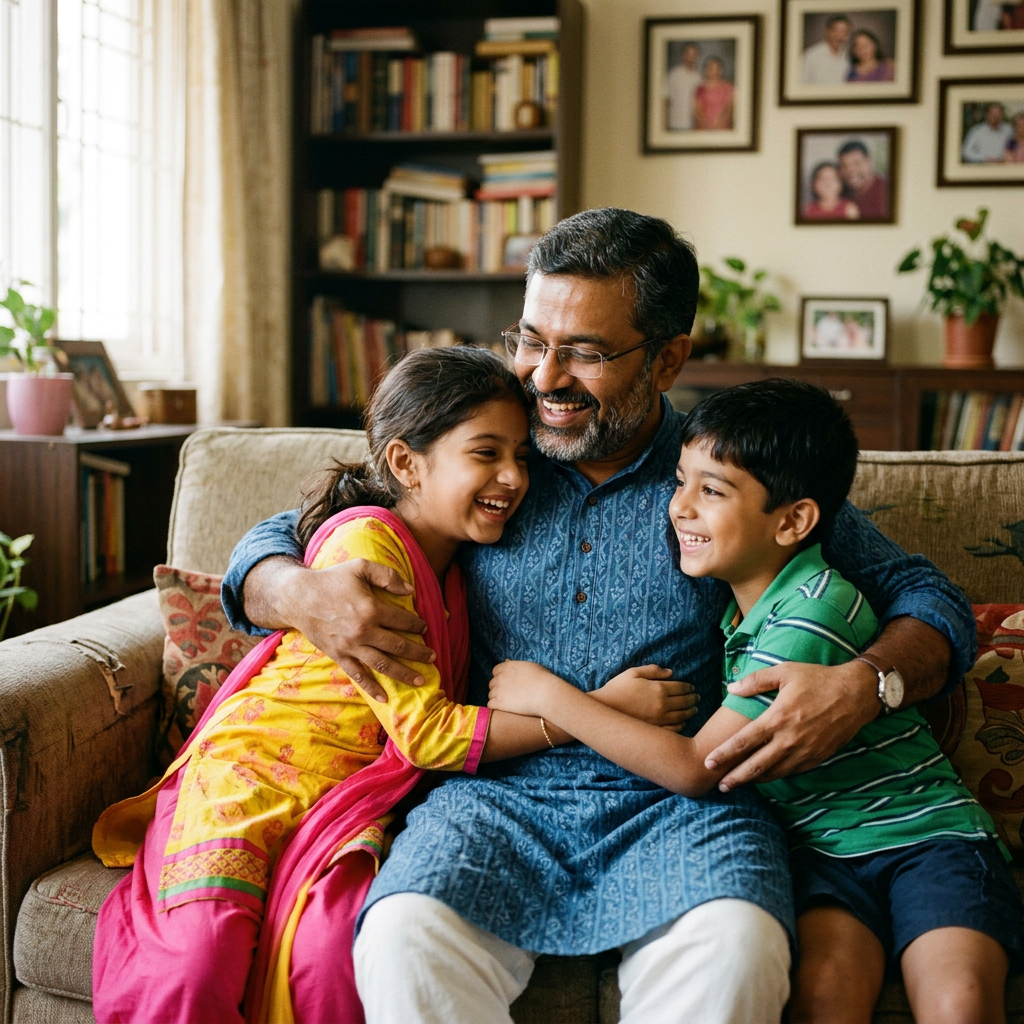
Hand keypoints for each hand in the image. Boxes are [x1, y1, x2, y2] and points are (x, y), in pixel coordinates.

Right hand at [275, 558, 431, 701]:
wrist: (298, 597)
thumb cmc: (332, 579)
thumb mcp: (360, 567)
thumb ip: (387, 575)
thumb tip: (410, 589)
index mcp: (371, 609)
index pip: (402, 621)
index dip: (417, 625)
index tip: (424, 628)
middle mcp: (363, 631)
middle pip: (398, 646)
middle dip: (418, 653)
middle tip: (432, 657)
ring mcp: (350, 647)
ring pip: (383, 664)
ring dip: (404, 673)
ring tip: (420, 679)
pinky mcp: (338, 656)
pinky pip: (358, 675)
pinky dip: (372, 688)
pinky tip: (385, 698)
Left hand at [488, 661, 562, 717]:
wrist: (545, 693)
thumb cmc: (542, 679)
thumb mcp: (530, 666)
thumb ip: (516, 664)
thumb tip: (507, 661)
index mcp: (507, 667)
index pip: (495, 671)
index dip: (500, 676)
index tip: (507, 682)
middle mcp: (500, 677)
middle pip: (492, 683)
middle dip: (498, 688)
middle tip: (508, 693)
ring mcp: (499, 690)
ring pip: (491, 694)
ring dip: (497, 698)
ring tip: (507, 703)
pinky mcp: (499, 703)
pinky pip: (490, 705)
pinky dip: (495, 707)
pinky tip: (503, 709)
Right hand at [594, 665, 697, 730]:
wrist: (604, 709)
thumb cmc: (617, 688)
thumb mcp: (633, 672)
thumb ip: (653, 670)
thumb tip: (670, 672)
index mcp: (658, 688)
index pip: (681, 687)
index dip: (689, 687)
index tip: (692, 687)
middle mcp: (662, 705)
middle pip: (685, 702)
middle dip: (693, 699)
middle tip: (696, 698)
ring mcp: (660, 719)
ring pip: (682, 716)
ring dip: (690, 712)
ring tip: (694, 709)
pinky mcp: (655, 730)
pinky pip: (674, 729)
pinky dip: (681, 725)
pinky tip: (683, 722)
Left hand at [705, 659, 877, 789]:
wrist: (857, 694)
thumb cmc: (818, 679)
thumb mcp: (785, 672)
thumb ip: (755, 680)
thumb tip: (730, 688)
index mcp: (777, 718)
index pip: (744, 741)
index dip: (725, 754)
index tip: (709, 762)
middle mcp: (789, 739)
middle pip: (756, 765)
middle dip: (736, 777)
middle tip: (719, 785)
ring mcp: (805, 751)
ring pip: (774, 772)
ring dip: (755, 780)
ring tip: (738, 783)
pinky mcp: (818, 757)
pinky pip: (792, 771)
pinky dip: (777, 775)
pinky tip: (767, 776)